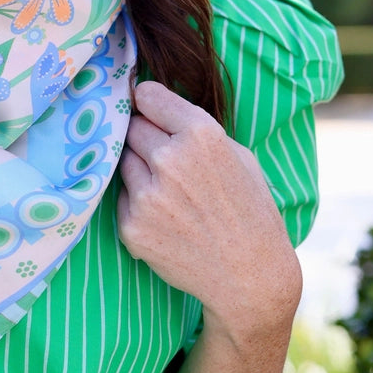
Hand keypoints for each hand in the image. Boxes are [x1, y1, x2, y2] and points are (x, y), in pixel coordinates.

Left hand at [116, 81, 300, 338]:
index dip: (148, 102)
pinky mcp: (131, 226)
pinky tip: (165, 217)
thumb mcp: (238, 155)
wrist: (250, 277)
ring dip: (139, 169)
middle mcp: (169, 160)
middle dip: (146, 137)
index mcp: (201, 135)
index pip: (147, 95)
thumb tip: (154, 105)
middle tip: (165, 158)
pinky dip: (137, 203)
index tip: (148, 108)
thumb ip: (195, 128)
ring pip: (124, 161)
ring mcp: (147, 195)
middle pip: (133, 128)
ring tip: (170, 192)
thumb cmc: (250, 211)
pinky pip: (122, 197)